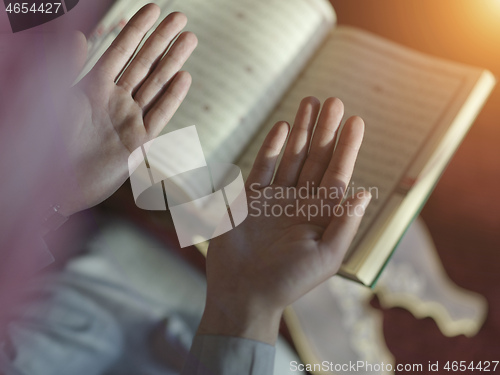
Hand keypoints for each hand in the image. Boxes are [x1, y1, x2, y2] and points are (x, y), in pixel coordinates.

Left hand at [56, 5, 196, 215]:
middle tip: (182, 18)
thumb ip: (69, 68)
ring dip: (174, 62)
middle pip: (144, 63)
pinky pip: (159, 115)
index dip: (137, 29)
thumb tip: (75, 33)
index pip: (120, 50)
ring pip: (156, 84)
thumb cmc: (48, 143)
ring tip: (190, 40)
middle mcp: (114, 100)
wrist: (55, 186)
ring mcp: (129, 120)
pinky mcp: (138, 142)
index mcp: (93, 86)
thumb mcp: (56, 100)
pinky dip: (172, 97)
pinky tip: (184, 78)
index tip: (155, 8)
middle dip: (163, 39)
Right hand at [198, 97, 370, 343]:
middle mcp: (301, 202)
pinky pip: (264, 167)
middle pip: (316, 158)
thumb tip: (364, 192)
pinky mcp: (251, 199)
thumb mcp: (327, 256)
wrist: (244, 294)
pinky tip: (282, 126)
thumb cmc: (289, 281)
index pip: (337, 173)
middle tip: (333, 100)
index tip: (355, 121)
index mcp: (321, 215)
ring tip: (310, 102)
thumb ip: (344, 223)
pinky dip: (272, 147)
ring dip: (301, 130)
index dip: (347, 147)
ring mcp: (276, 199)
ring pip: (291, 157)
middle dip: (324, 130)